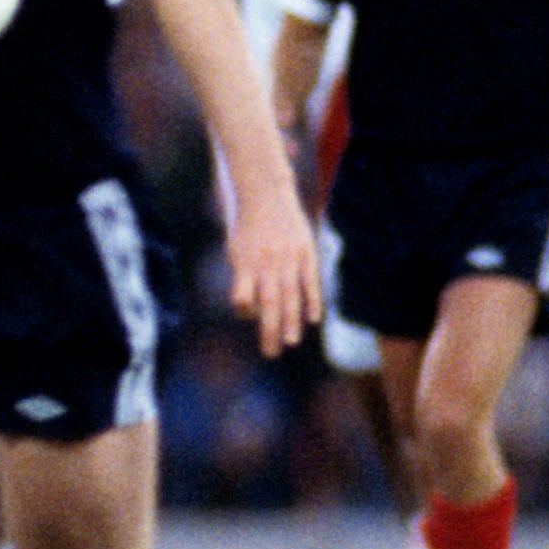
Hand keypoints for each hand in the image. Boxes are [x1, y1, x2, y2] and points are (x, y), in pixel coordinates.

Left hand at [225, 180, 316, 359]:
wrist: (266, 195)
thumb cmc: (248, 229)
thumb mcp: (235, 251)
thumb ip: (242, 280)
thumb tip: (248, 312)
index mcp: (245, 264)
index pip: (242, 296)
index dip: (245, 310)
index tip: (249, 316)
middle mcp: (266, 263)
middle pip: (268, 303)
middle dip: (269, 330)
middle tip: (271, 353)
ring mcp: (288, 259)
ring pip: (290, 296)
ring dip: (291, 321)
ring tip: (291, 342)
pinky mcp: (306, 253)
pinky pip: (309, 282)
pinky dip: (312, 301)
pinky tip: (313, 319)